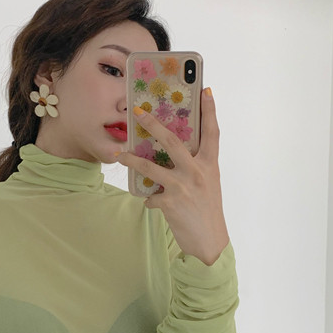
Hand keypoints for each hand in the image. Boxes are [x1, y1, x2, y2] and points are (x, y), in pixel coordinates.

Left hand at [115, 87, 229, 265]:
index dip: (210, 111)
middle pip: (173, 141)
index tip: (205, 90)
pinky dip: (148, 198)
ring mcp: (183, 186)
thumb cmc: (207, 210)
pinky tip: (151, 202)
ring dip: (132, 159)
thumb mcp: (208, 183)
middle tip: (138, 110)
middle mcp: (198, 172)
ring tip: (120, 154)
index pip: (212, 132)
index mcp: (210, 165)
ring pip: (151, 166)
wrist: (209, 242)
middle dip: (153, 124)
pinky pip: (151, 195)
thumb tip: (175, 153)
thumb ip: (195, 166)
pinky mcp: (170, 202)